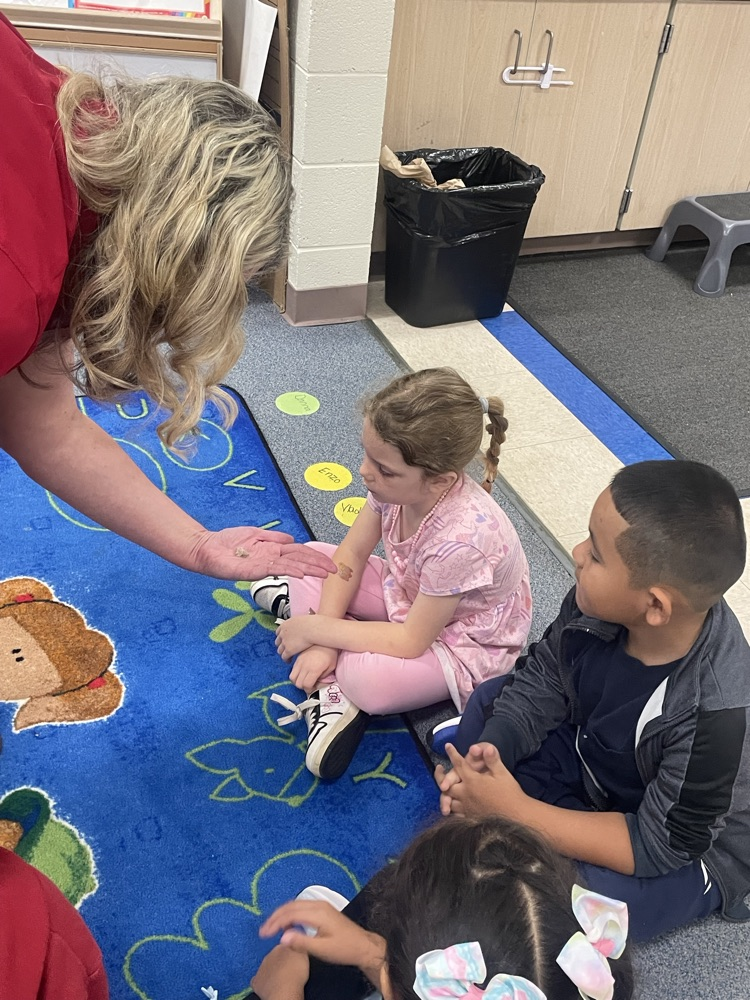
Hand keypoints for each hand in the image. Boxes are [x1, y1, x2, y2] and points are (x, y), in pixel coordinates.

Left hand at [189, 527, 335, 580]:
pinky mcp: (254, 570)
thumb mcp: (255, 534)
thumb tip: (292, 540)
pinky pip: (275, 569)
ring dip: (309, 570)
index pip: (300, 552)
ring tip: (325, 573)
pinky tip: (301, 573)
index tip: (331, 562)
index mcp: (274, 550)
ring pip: (292, 566)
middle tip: (335, 571)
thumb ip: (274, 537)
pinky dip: (289, 571)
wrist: (207, 548)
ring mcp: (264, 565)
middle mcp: (272, 559)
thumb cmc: (228, 542)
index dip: (315, 557)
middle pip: (300, 561)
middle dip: (318, 565)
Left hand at [250, 944, 308, 999]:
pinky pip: (259, 980)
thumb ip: (299, 948)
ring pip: (267, 968)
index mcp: (280, 947)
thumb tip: (297, 946)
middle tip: (289, 970)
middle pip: (275, 957)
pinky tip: (271, 987)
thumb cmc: (295, 973)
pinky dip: (264, 983)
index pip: (285, 946)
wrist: (283, 990)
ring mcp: (261, 968)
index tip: (295, 960)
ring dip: (273, 971)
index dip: (291, 953)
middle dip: (280, 962)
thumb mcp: (304, 955)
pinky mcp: (256, 981)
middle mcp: (269, 955)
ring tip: (281, 980)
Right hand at [259, 900, 385, 981]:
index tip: (264, 934)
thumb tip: (282, 938)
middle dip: (275, 917)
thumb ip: (301, 942)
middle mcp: (318, 905)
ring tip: (271, 927)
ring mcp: (321, 906)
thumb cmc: (344, 948)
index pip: (290, 913)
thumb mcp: (322, 949)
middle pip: (291, 906)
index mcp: (317, 913)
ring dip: (282, 914)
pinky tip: (287, 925)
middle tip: (263, 930)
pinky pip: (302, 907)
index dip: (275, 923)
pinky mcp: (323, 910)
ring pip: (295, 905)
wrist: (363, 946)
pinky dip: (290, 914)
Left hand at [275, 618, 315, 660]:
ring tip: (287, 657)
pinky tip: (290, 661)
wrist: (313, 629)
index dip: (281, 637)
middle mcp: (282, 634)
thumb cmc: (312, 623)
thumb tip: (302, 624)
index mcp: (284, 625)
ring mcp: (284, 642)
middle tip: (286, 649)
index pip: (278, 632)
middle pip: (277, 642)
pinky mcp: (288, 650)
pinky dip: (286, 659)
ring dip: (283, 653)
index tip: (285, 640)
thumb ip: (297, 624)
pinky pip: (284, 657)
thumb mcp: (301, 620)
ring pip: (280, 650)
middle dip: (281, 645)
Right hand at [288, 645, 337, 692]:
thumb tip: (317, 683)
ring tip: (304, 679)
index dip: (309, 690)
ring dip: (297, 681)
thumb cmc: (331, 653)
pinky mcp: (298, 658)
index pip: (306, 685)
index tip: (313, 688)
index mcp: (314, 670)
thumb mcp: (331, 666)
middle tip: (309, 685)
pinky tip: (303, 672)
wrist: (324, 638)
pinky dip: (295, 674)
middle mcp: (304, 666)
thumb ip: (324, 677)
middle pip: (298, 683)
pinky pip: (292, 669)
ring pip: (292, 677)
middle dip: (303, 687)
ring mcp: (300, 662)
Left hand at [439, 743, 526, 819]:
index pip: (459, 764)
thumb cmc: (510, 793)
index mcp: (472, 781)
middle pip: (446, 785)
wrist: (517, 816)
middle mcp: (466, 794)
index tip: (447, 746)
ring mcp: (467, 808)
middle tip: (438, 768)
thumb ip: (492, 760)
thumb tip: (486, 747)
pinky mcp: (470, 819)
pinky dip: (452, 809)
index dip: (452, 754)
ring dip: (444, 794)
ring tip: (443, 788)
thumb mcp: (502, 773)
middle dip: (440, 776)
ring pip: (449, 801)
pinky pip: (456, 814)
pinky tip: (452, 808)